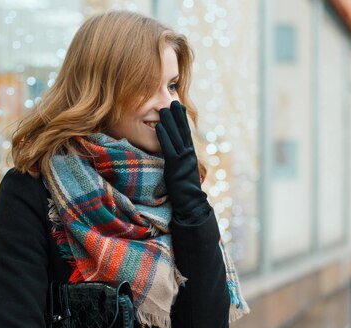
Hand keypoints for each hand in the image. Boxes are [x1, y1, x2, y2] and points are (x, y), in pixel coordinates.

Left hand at [155, 101, 209, 222]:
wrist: (190, 203)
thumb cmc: (184, 191)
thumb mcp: (181, 172)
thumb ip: (178, 162)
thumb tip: (171, 155)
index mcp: (190, 155)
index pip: (186, 133)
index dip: (182, 119)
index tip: (178, 106)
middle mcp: (188, 154)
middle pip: (182, 131)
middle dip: (178, 116)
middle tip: (172, 101)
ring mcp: (183, 160)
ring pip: (176, 136)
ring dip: (169, 121)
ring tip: (163, 108)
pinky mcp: (175, 166)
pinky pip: (169, 148)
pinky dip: (164, 136)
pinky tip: (159, 126)